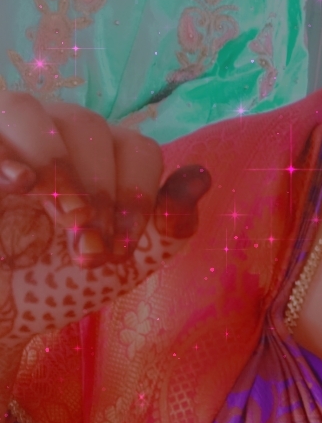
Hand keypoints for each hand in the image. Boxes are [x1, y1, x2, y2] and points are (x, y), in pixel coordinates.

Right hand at [0, 92, 210, 347]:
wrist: (7, 313)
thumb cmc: (66, 282)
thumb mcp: (128, 261)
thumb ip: (170, 224)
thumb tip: (202, 176)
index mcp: (104, 154)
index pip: (136, 147)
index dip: (138, 193)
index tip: (124, 247)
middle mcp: (56, 132)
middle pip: (88, 125)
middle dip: (98, 187)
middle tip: (90, 246)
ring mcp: (9, 140)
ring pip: (28, 109)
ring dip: (55, 160)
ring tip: (63, 214)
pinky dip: (6, 153)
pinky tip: (20, 184)